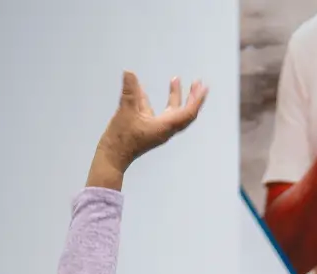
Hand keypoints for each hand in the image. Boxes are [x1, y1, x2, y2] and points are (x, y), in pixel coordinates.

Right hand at [90, 72, 206, 188]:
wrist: (112, 157)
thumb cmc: (122, 138)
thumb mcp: (126, 112)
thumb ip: (130, 91)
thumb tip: (129, 72)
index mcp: (166, 126)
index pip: (188, 113)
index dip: (197, 100)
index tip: (204, 87)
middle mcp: (165, 128)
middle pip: (184, 112)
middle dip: (191, 97)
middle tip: (197, 82)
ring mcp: (156, 129)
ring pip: (169, 111)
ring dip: (174, 96)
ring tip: (175, 79)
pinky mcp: (146, 129)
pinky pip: (154, 112)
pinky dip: (152, 99)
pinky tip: (143, 87)